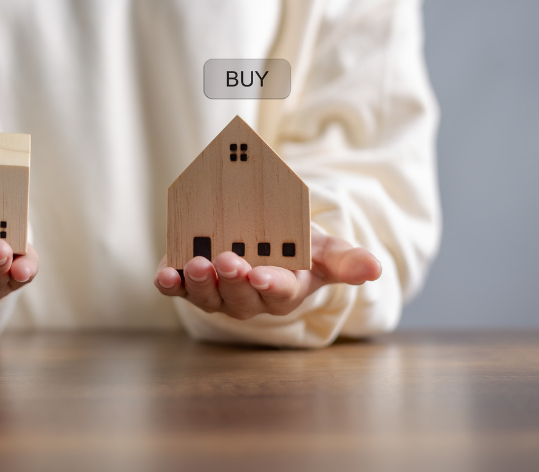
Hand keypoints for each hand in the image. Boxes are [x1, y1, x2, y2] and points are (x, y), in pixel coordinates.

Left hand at [153, 227, 380, 319]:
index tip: (263, 275)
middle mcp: (248, 299)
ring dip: (200, 283)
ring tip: (197, 264)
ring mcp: (217, 293)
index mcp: (283, 291)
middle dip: (233, 280)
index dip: (270, 285)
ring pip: (207, 296)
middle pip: (239, 297)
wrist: (264, 239)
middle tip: (227, 260)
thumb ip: (346, 260)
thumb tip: (374, 269)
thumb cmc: (297, 248)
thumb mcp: (324, 250)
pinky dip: (170, 284)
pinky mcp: (190, 281)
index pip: (278, 292)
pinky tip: (164, 275)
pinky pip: (178, 288)